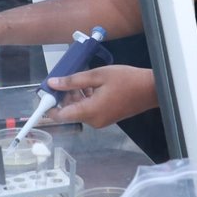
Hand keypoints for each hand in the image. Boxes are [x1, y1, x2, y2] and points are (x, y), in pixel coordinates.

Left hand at [43, 65, 157, 127]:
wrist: (150, 89)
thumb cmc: (126, 80)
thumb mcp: (97, 75)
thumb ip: (73, 81)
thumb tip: (52, 84)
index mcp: (89, 111)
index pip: (61, 116)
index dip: (49, 107)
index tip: (45, 94)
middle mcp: (93, 121)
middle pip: (70, 112)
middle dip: (65, 96)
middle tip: (68, 78)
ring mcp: (100, 121)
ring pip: (79, 110)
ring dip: (77, 96)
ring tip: (84, 79)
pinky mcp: (106, 118)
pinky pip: (89, 111)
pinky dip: (86, 100)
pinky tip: (93, 86)